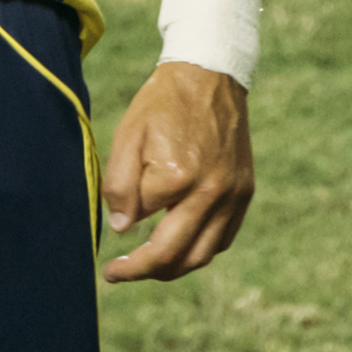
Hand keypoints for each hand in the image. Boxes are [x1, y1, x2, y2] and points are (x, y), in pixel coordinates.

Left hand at [99, 61, 252, 281]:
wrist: (209, 76)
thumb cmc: (161, 104)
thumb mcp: (127, 136)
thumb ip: (120, 185)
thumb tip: (122, 230)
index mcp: (178, 177)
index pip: (141, 225)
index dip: (120, 240)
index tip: (106, 258)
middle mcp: (211, 192)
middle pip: (175, 255)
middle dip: (142, 271)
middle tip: (117, 275)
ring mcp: (233, 195)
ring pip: (203, 254)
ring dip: (173, 269)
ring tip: (147, 268)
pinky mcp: (245, 193)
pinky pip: (223, 238)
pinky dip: (200, 250)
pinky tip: (180, 247)